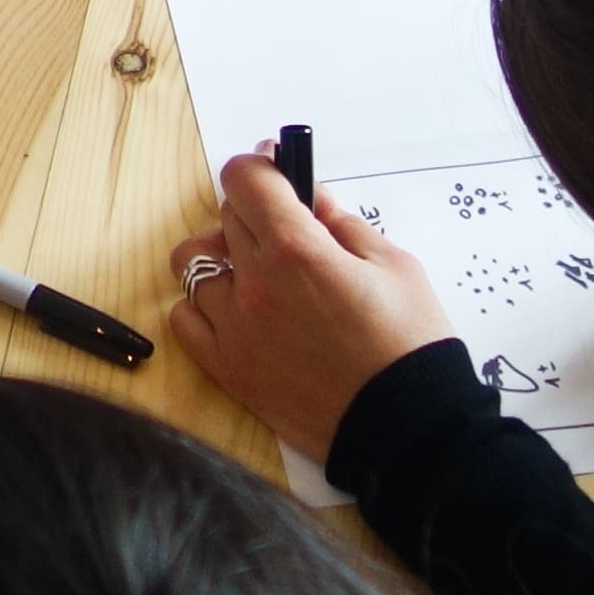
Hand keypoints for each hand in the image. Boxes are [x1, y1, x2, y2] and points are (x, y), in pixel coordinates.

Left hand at [162, 147, 455, 453]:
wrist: (405, 427)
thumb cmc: (410, 345)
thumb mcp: (394, 265)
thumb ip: (343, 224)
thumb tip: (311, 197)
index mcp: (298, 249)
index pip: (246, 179)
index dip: (261, 167)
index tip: (275, 171)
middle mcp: (255, 283)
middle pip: (226, 217)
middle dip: (255, 213)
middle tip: (288, 230)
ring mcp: (235, 329)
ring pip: (192, 265)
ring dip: (221, 259)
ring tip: (257, 275)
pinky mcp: (228, 370)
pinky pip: (183, 320)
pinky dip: (202, 308)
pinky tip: (237, 313)